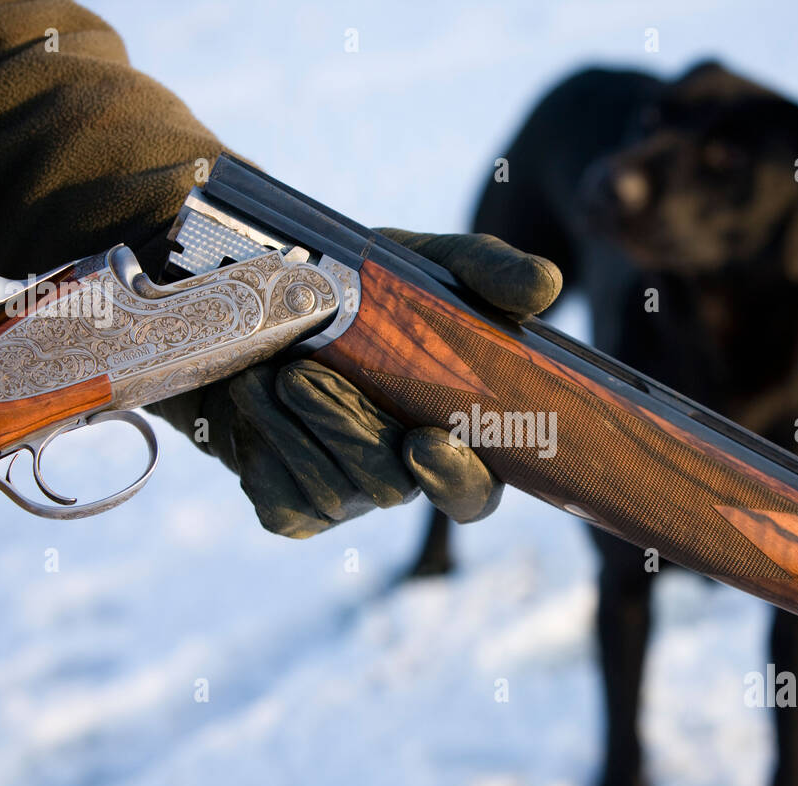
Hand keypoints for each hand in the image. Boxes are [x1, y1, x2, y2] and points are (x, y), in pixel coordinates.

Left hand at [148, 231, 560, 537]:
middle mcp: (402, 476)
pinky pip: (283, 497)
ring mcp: (344, 498)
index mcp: (452, 437)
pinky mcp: (289, 507)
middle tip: (304, 374)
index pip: (474, 493)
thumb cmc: (356, 292)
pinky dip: (264, 439)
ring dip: (298, 426)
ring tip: (272, 368)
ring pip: (333, 489)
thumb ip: (486, 272)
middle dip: (348, 429)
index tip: (424, 443)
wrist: (252, 304)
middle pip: (391, 488)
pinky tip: (251, 393)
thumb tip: (546, 285)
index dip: (456, 482)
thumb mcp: (420, 266)